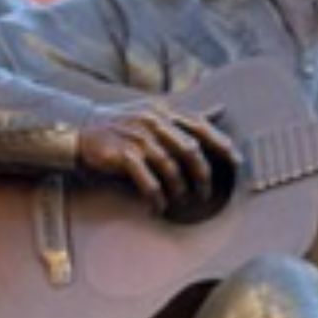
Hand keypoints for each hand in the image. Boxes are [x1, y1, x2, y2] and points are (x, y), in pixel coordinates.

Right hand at [78, 100, 237, 212]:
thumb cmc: (123, 124)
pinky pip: (148, 181)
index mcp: (164, 110)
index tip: (236, 162)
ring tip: (181, 201)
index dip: (221, 144)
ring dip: (179, 189)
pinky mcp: (124, 154)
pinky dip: (156, 197)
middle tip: (206, 192)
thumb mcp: (156, 113)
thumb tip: (221, 109)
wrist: (81, 131)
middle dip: (202, 174)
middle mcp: (153, 120)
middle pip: (190, 149)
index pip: (200, 126)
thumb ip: (187, 116)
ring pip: (170, 167)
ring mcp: (139, 137)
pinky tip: (158, 207)